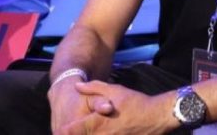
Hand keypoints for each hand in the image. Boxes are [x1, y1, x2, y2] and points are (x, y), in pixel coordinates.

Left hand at [56, 81, 174, 134]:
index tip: (58, 130)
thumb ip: (94, 87)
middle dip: (72, 134)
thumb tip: (77, 86)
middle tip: (62, 132)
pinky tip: (104, 134)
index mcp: (98, 122)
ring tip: (84, 133)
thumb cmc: (135, 102)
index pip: (73, 130)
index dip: (64, 131)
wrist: (157, 116)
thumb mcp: (115, 90)